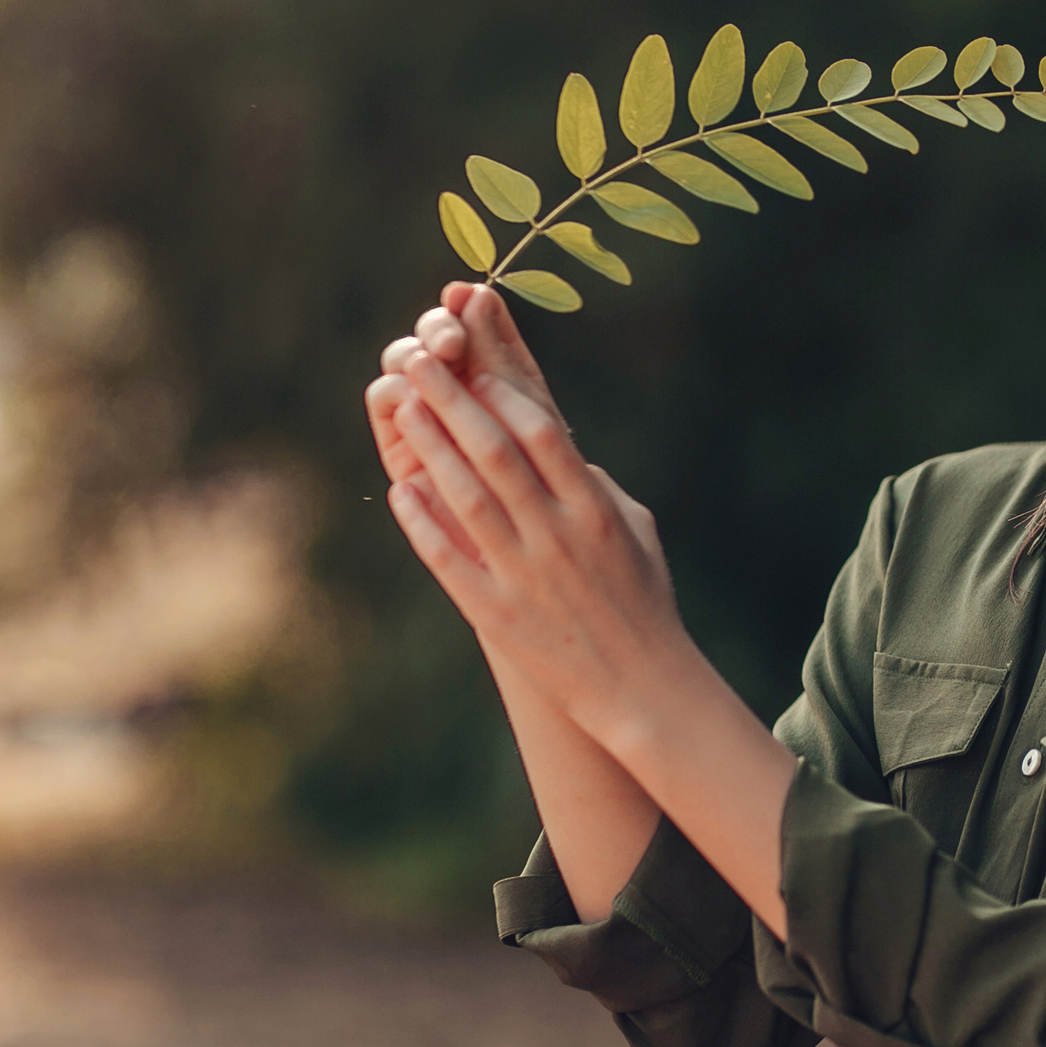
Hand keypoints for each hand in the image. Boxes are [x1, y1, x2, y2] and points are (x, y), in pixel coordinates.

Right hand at [366, 282, 562, 485]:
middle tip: (453, 343)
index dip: (465, 302)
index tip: (467, 296)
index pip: (471, 314)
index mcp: (495, 360)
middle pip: (430, 331)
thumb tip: (473, 291)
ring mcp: (424, 405)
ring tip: (431, 366)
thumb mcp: (526, 404)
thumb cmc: (541, 466)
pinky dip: (396, 392)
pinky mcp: (399, 437)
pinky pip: (385, 400)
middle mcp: (455, 377)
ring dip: (414, 355)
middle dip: (437, 327)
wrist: (529, 530)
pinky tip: (411, 398)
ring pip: (403, 360)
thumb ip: (497, 351)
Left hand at [384, 350, 686, 731]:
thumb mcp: (637, 533)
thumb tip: (562, 453)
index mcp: (595, 512)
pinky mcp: (496, 612)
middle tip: (419, 362)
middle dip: (452, 401)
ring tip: (402, 408)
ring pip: (466, 497)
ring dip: (430, 448)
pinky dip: (422, 521)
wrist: (640, 684)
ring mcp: (524, 574)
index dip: (504, 398)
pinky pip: (449, 558)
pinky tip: (401, 489)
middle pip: (495, 454)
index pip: (544, 437)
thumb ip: (598, 488)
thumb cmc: (643, 602)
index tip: (475, 370)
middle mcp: (558, 536)